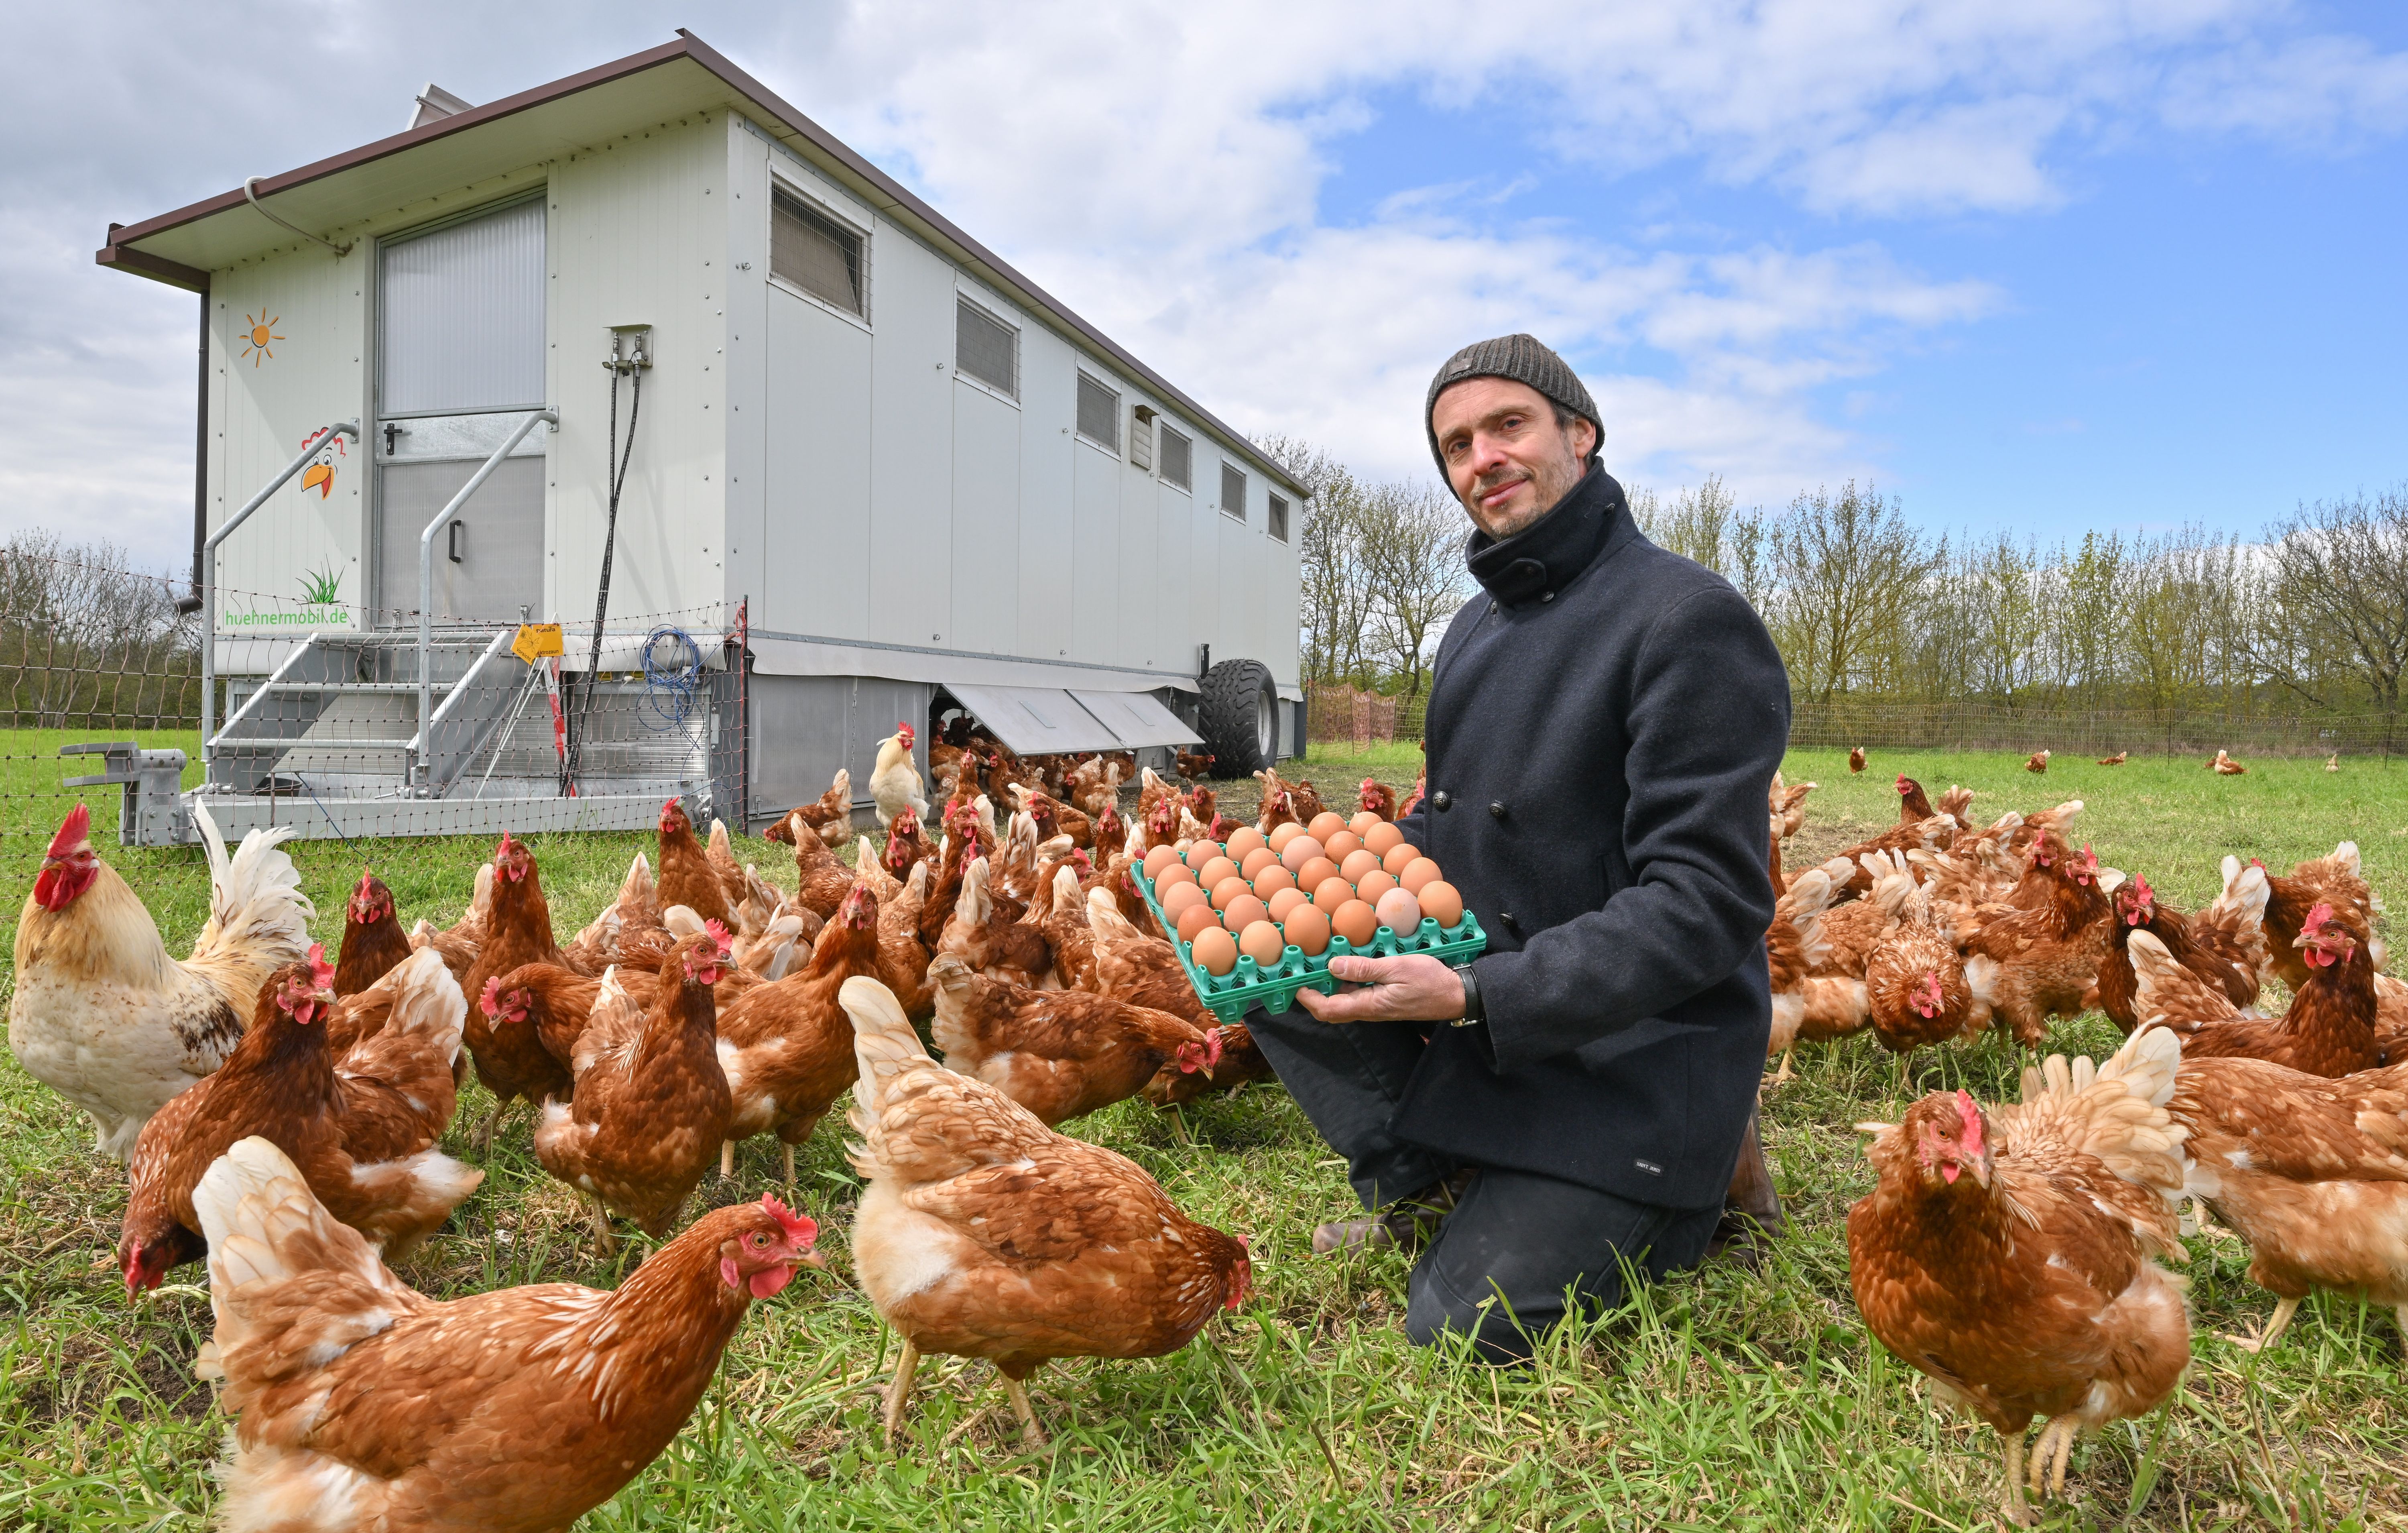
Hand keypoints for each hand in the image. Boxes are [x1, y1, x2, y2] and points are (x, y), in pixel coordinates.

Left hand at [1293, 954, 1465, 1024]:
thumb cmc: (1430, 981)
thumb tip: (1333, 965)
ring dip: (1328, 986)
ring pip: (1342, 1001)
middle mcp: (1368, 1010)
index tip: (1296, 981)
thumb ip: (1364, 968)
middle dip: (1313, 993)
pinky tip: (1346, 964)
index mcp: (1369, 1005)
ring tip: (1320, 963)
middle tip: (1303, 971)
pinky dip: (1345, 982)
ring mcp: (1375, 1006)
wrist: (1455, 995)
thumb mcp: (1397, 968)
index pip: (1328, 1009)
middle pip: (1330, 1009)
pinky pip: (1356, 995)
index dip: (1308, 998)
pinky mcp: (1382, 1001)